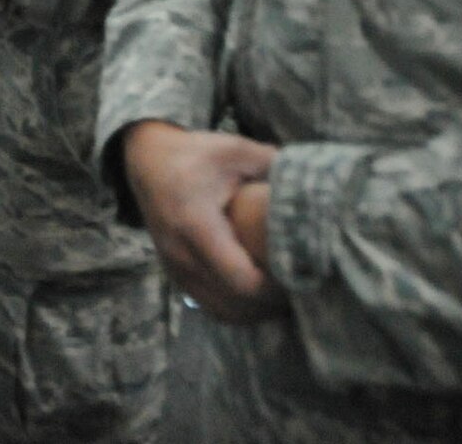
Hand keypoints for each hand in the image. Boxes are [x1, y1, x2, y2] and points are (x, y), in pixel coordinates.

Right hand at [122, 122, 286, 322]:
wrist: (147, 160)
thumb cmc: (195, 154)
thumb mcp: (235, 150)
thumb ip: (274, 165)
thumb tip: (314, 180)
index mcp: (195, 224)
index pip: (240, 279)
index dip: (274, 289)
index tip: (300, 275)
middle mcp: (181, 252)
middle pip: (234, 303)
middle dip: (270, 304)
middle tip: (300, 288)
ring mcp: (175, 266)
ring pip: (221, 311)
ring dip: (254, 311)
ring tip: (282, 296)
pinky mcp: (175, 273)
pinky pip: (210, 306)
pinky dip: (237, 309)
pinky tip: (258, 297)